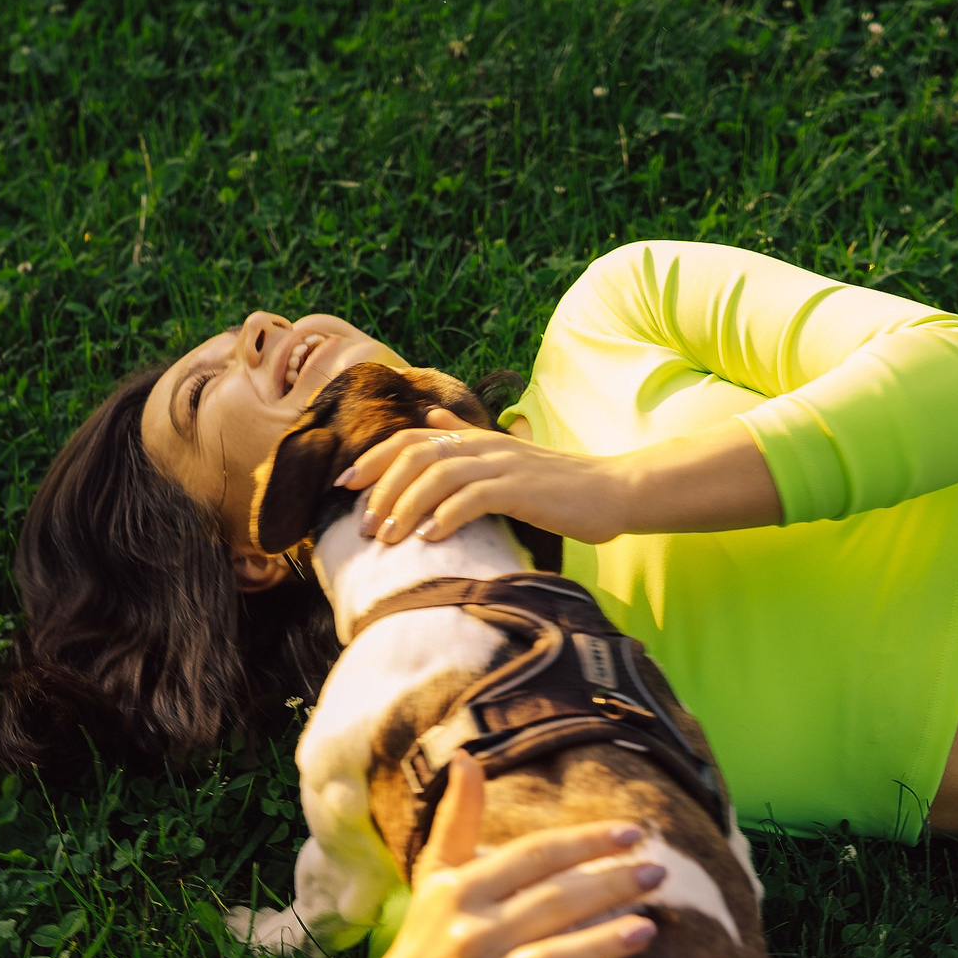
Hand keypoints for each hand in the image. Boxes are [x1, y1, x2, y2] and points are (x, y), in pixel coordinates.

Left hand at [345, 410, 638, 546]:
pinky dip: (448, 516)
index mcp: (476, 439)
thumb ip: (465, 439)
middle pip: (416, 455)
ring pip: (440, 475)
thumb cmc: (558, 485)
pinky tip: (431, 537)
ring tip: (389, 537)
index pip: (411, 439)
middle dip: (382, 488)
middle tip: (364, 524)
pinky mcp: (524, 490)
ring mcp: (504, 465)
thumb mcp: (505, 456)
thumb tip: (430, 420)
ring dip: (408, 506)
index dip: (374, 459)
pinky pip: (476, 498)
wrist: (613, 490)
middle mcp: (484, 446)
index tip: (344, 486)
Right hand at [365, 755, 663, 957]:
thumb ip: (458, 818)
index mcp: (462, 890)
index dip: (584, 842)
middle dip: (606, 885)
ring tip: (648, 930)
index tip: (634, 832)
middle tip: (658, 872)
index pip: (533, 857)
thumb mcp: (437, 874)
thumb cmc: (433, 933)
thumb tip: (467, 758)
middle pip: (548, 904)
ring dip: (593, 949)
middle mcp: (468, 935)